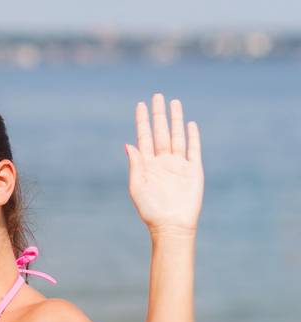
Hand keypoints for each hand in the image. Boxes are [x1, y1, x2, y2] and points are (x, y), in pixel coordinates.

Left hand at [126, 93, 202, 236]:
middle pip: (161, 132)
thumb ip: (135, 165)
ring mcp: (178, 164)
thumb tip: (128, 144)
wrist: (171, 225)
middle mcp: (162, 161)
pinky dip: (192, 137)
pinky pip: (193, 150)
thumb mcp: (137, 186)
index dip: (142, 121)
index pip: (144, 136)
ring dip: (176, 120)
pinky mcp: (193, 171)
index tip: (140, 104)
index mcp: (147, 164)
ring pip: (177, 136)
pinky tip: (190, 124)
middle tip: (157, 96)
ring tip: (174, 103)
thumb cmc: (150, 209)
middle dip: (159, 115)